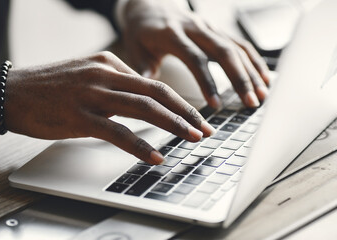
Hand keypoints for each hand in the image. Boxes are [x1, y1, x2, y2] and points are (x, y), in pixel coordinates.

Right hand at [0, 52, 215, 163]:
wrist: (10, 92)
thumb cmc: (49, 87)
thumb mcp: (87, 77)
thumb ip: (114, 86)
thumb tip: (139, 103)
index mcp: (109, 63)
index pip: (152, 82)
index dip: (177, 101)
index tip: (193, 116)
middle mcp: (105, 74)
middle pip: (157, 92)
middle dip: (186, 111)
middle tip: (205, 128)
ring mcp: (93, 94)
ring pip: (144, 108)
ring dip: (173, 125)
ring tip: (193, 138)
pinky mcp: (80, 116)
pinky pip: (118, 132)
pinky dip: (140, 146)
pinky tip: (156, 156)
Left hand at [122, 0, 269, 107]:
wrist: (149, 4)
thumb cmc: (141, 30)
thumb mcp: (134, 48)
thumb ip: (144, 69)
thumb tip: (152, 95)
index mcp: (171, 33)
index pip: (194, 58)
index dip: (207, 81)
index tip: (216, 104)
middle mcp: (194, 27)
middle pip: (223, 51)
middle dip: (240, 78)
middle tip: (251, 102)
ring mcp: (208, 26)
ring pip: (235, 47)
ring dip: (251, 71)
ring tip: (262, 94)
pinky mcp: (216, 29)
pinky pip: (239, 43)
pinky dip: (253, 60)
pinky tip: (263, 76)